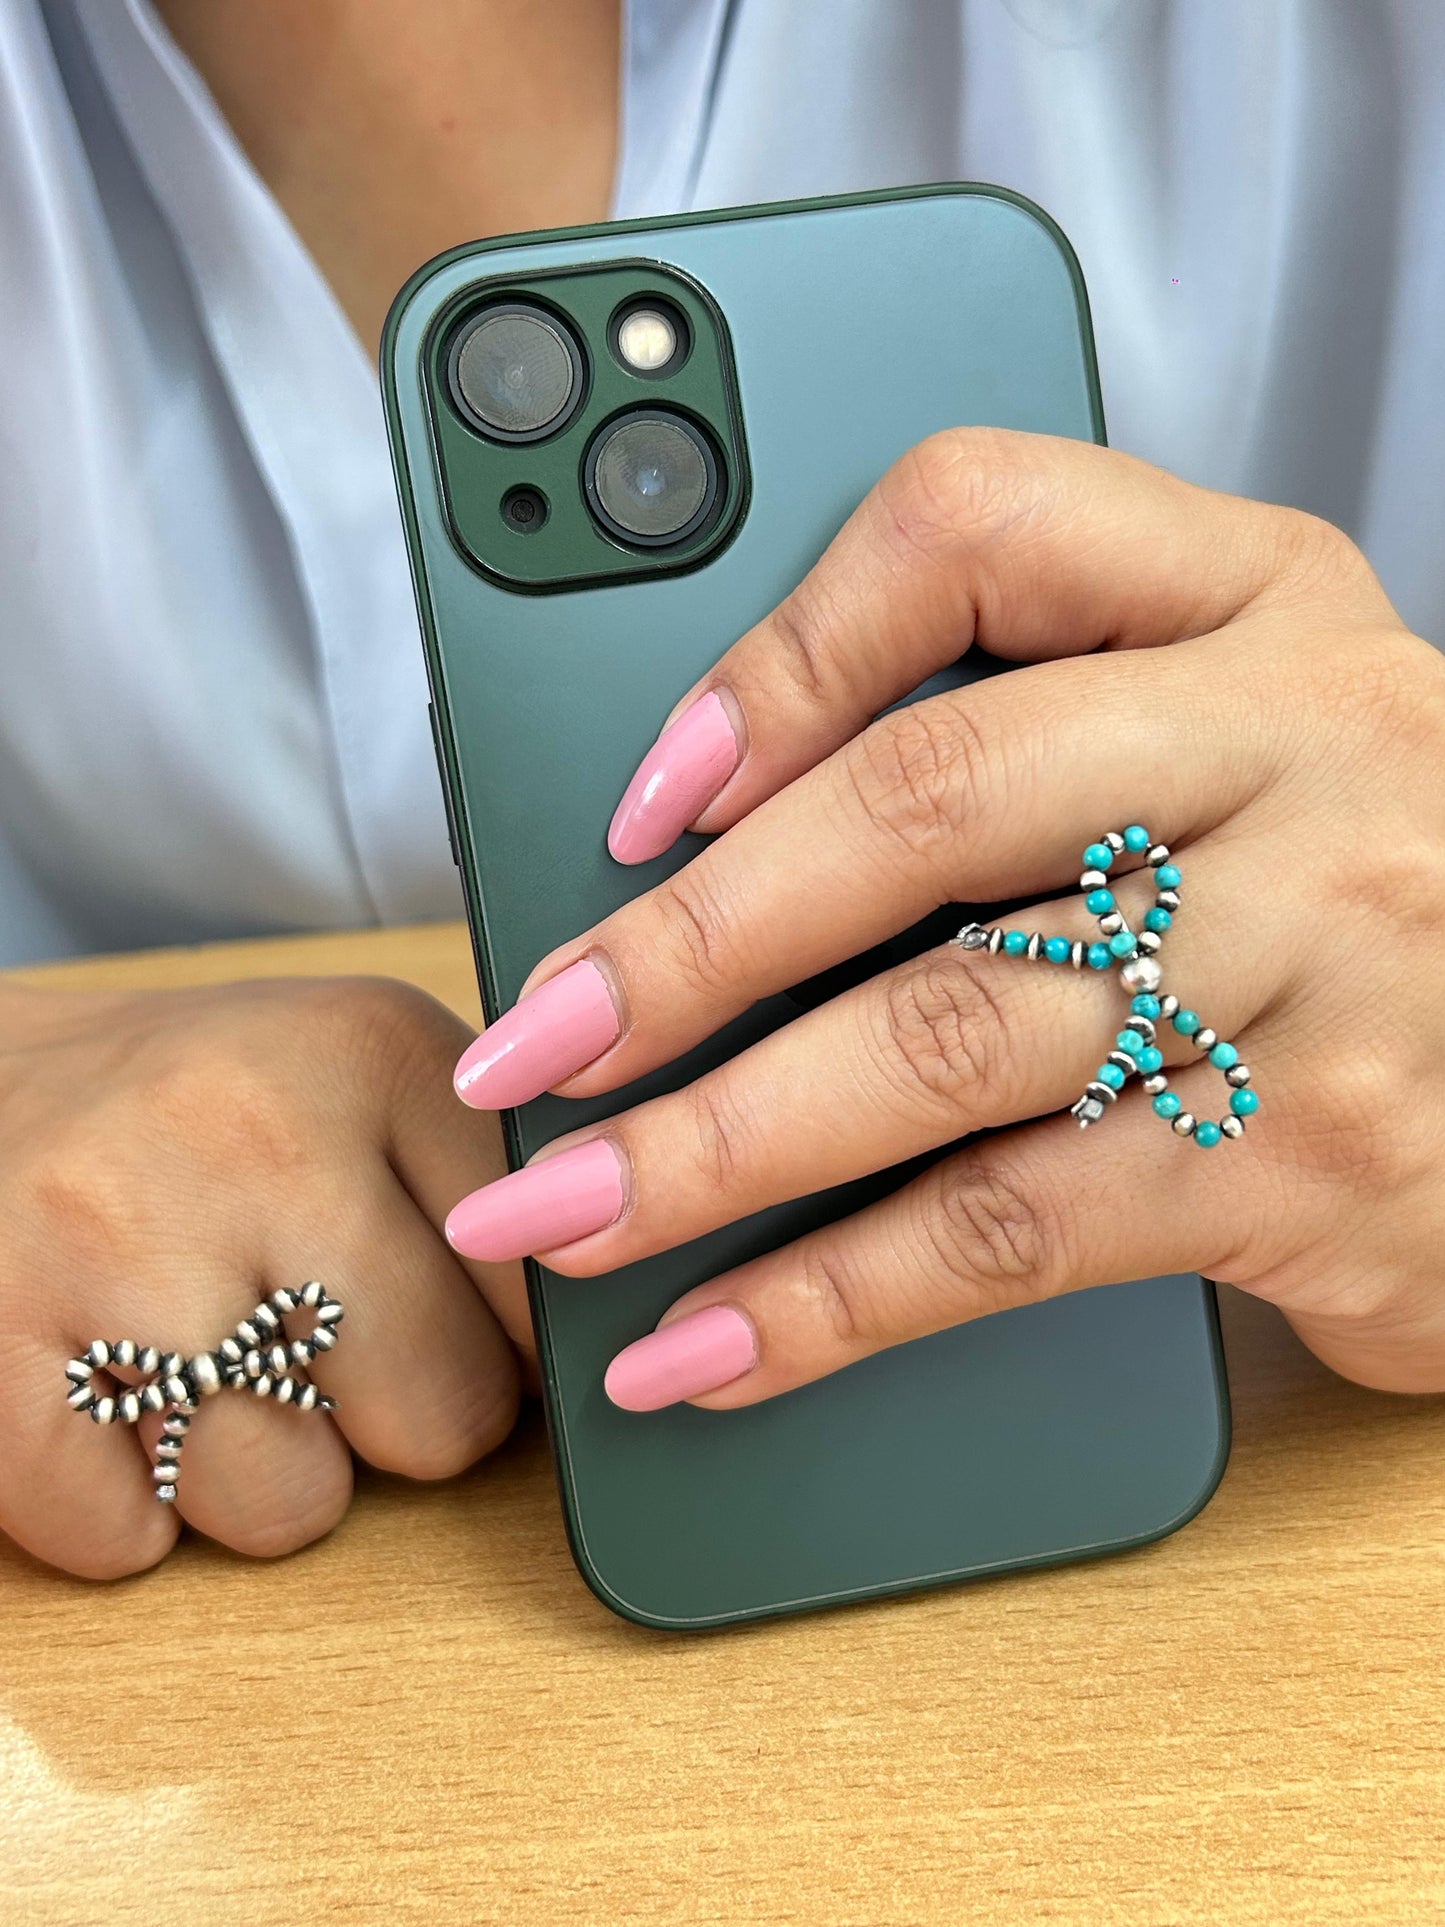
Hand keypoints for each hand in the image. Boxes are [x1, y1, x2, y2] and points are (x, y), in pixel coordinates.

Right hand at [0, 975, 527, 1577]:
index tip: (496, 1349)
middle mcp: (253, 1134)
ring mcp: (111, 1245)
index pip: (548, 1281)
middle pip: (442, 1418)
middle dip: (395, 1416)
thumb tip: (629, 1325)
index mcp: (373, 1051)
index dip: (528, 1343)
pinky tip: (111, 1400)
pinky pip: (127, 1542)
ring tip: (204, 1356)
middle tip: (315, 1342)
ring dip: (258, 1471)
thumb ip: (496, 1177)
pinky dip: (126, 1509)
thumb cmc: (200, 1105)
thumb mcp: (363, 1070)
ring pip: (288, 1506)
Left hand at [444, 427, 1444, 1408]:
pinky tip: (709, 1344)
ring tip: (555, 1216)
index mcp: (1249, 598)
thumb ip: (1019, 729)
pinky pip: (1016, 1229)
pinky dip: (834, 1298)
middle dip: (683, 943)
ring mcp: (1315, 953)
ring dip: (714, 1146)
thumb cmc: (1348, 880)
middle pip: (924, 804)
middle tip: (525, 1049)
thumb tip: (706, 828)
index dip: (775, 653)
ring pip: (947, 1039)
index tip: (639, 792)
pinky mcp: (1314, 1154)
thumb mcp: (1226, 732)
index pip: (974, 528)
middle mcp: (1296, 746)